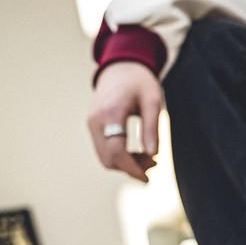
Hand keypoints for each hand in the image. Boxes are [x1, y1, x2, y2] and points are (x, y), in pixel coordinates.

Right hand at [87, 62, 161, 182]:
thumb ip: (153, 129)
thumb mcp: (153, 102)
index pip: (117, 151)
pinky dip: (120, 157)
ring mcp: (91, 123)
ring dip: (126, 164)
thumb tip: (153, 155)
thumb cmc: (141, 82)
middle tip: (154, 164)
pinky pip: (104, 149)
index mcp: (110, 113)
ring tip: (149, 158)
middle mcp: (95, 120)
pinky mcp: (92, 125)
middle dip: (131, 168)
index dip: (133, 169)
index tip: (148, 179)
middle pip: (109, 158)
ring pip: (105, 157)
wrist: (121, 65)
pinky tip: (138, 153)